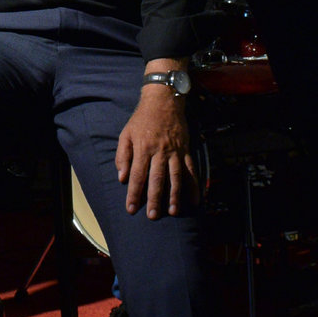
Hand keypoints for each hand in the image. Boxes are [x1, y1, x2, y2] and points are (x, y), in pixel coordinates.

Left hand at [115, 83, 197, 218]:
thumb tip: (121, 177)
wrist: (163, 100)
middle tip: (153, 216)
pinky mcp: (185, 150)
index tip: (131, 209)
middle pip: (157, 179)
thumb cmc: (141, 119)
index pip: (137, 175)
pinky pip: (191, 169)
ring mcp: (174, 151)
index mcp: (142, 148)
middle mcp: (159, 152)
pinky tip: (195, 199)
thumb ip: (123, 156)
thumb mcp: (126, 133)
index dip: (134, 193)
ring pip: (175, 176)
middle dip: (154, 199)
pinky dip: (194, 185)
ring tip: (173, 211)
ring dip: (175, 195)